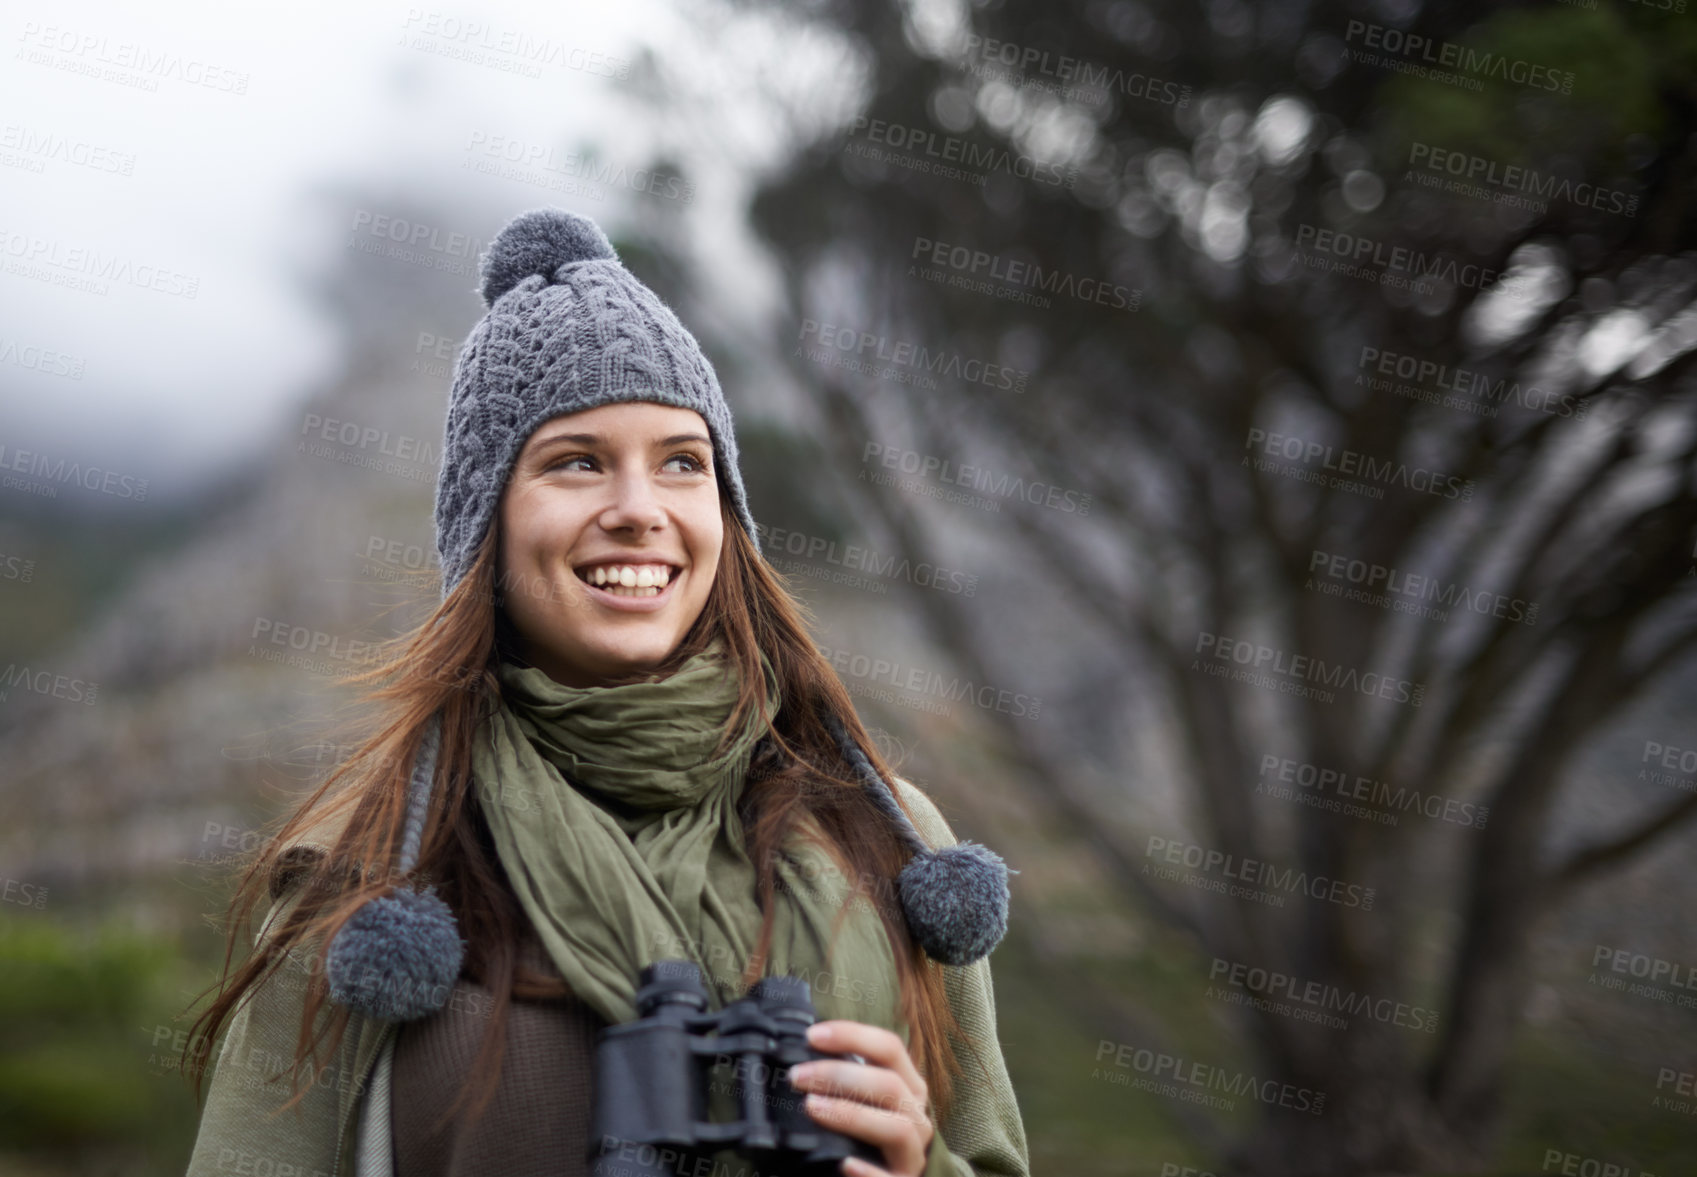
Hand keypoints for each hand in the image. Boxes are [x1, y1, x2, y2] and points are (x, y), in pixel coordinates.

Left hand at [787, 1019, 934, 1176]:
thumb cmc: (866, 1138)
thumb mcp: (862, 1102)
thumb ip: (845, 1080)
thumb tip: (803, 1053)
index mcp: (909, 1088)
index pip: (890, 1049)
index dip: (852, 1036)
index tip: (812, 1036)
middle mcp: (917, 1118)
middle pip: (890, 1085)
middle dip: (839, 1075)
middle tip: (798, 1076)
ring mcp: (913, 1156)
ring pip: (896, 1127)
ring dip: (852, 1114)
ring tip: (812, 1107)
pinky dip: (868, 1170)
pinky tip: (844, 1163)